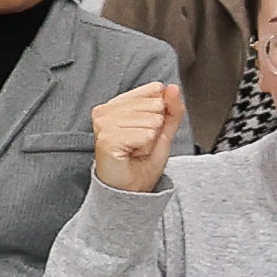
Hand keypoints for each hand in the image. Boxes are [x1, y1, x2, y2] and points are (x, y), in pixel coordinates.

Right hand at [86, 75, 178, 193]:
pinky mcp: (106, 139)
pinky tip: (132, 154)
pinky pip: (143, 135)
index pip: (154, 91)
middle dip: (155, 129)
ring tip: (136, 149)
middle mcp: (105, 112)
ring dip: (150, 140)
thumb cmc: (142, 162)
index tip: (146, 131)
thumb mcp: (163, 131)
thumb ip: (172, 109)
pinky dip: (145, 147)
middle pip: (154, 106)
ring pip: (150, 121)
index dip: (160, 115)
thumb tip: (173, 88)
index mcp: (116, 105)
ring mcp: (103, 125)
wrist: (131, 189)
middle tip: (141, 144)